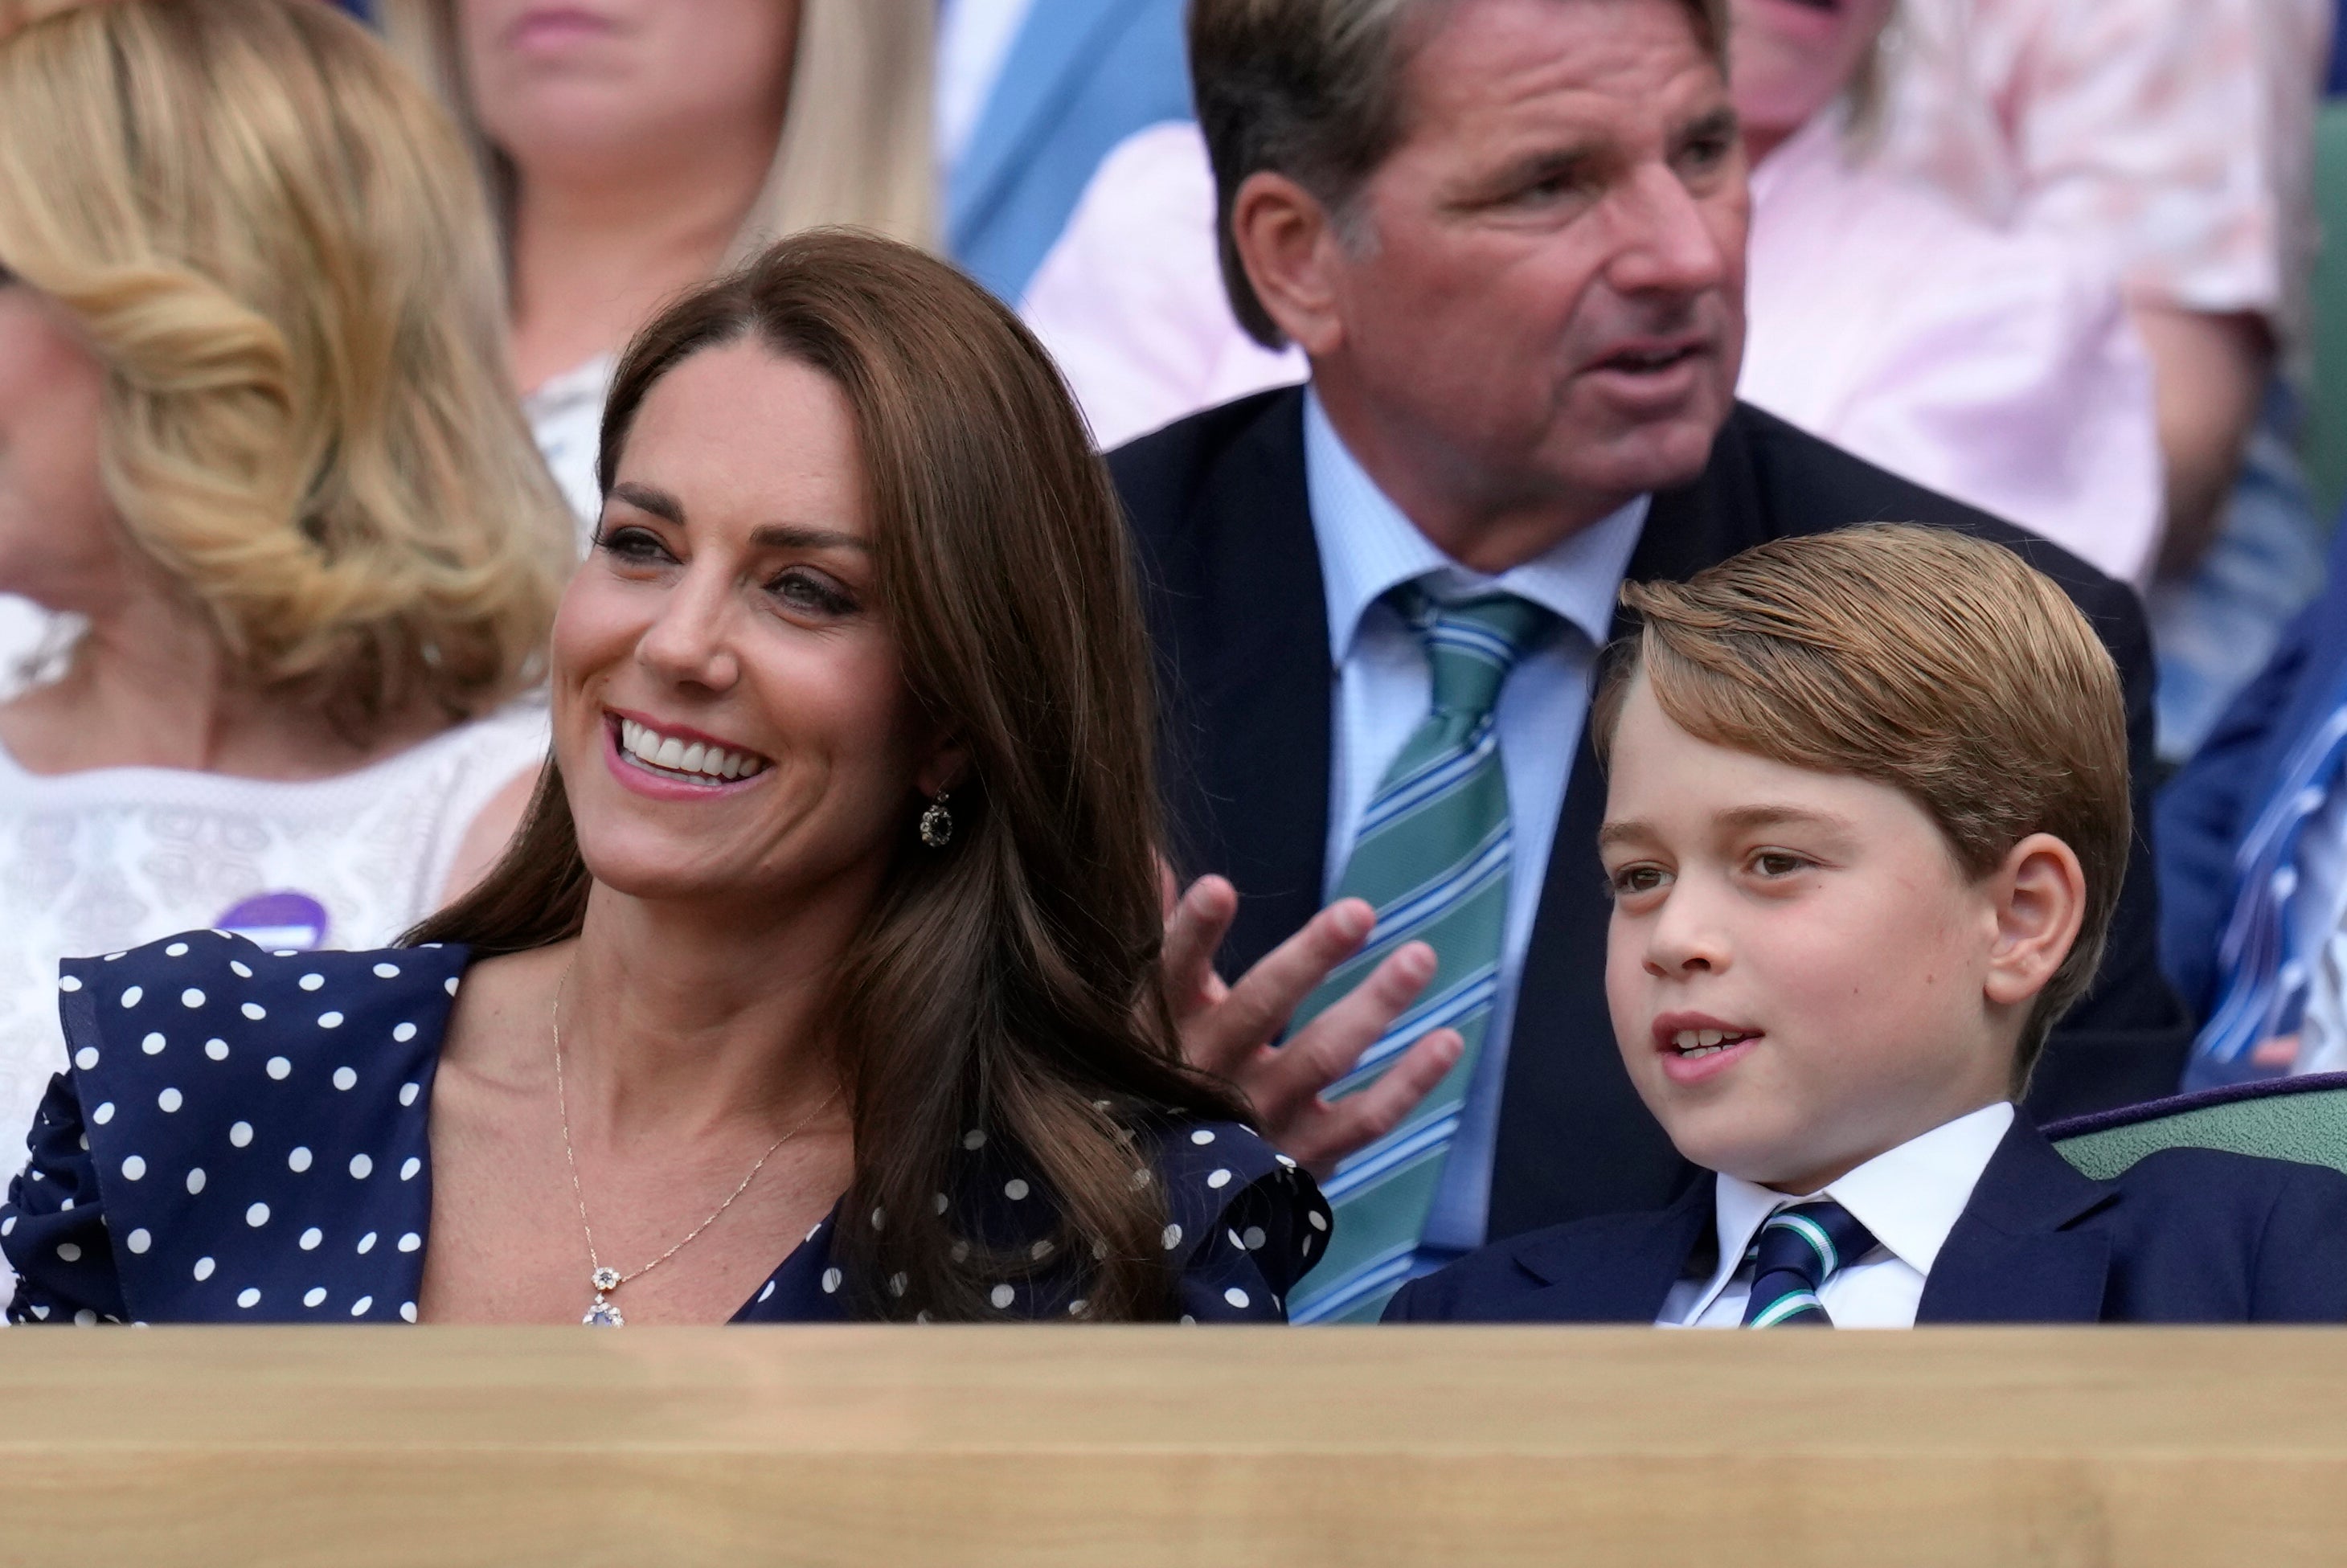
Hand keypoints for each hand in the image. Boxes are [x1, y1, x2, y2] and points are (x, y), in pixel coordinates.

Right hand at [1163, 874, 1463, 1178]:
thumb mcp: (1143, 1010)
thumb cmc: (1157, 1078)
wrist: (1165, 1202)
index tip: (1222, 888)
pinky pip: (1363, 1120)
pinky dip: (1408, 1084)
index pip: (1172, 971)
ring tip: (1420, 957)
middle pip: (1261, 1008)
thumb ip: (1160, 933)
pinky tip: (1447, 1040)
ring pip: (1322, 1056)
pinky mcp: (1301, 1157)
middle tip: (1360, 911)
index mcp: (1163, 1026)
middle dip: (1310, 959)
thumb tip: (1155, 855)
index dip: (1193, 932)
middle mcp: (1208, 1072)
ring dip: (1375, 1006)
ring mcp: (1258, 1118)